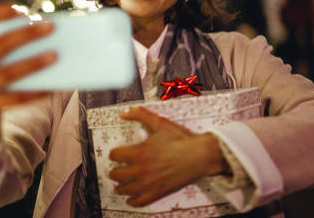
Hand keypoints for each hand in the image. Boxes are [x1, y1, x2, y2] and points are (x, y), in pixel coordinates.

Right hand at [0, 1, 56, 163]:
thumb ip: (13, 48)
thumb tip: (50, 37)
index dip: (0, 10)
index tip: (21, 9)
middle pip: (0, 44)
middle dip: (26, 34)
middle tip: (51, 26)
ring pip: (8, 72)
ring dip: (34, 62)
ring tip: (55, 55)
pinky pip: (16, 98)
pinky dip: (36, 92)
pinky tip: (53, 87)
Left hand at [108, 107, 227, 206]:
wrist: (199, 155)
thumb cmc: (181, 139)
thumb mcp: (159, 123)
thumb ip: (140, 115)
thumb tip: (124, 113)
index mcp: (140, 152)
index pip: (115, 155)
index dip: (114, 154)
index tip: (115, 154)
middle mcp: (141, 169)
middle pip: (117, 174)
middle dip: (114, 171)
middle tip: (115, 170)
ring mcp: (150, 183)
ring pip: (126, 189)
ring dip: (119, 187)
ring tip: (118, 186)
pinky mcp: (159, 192)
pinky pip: (141, 201)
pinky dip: (133, 201)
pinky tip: (130, 199)